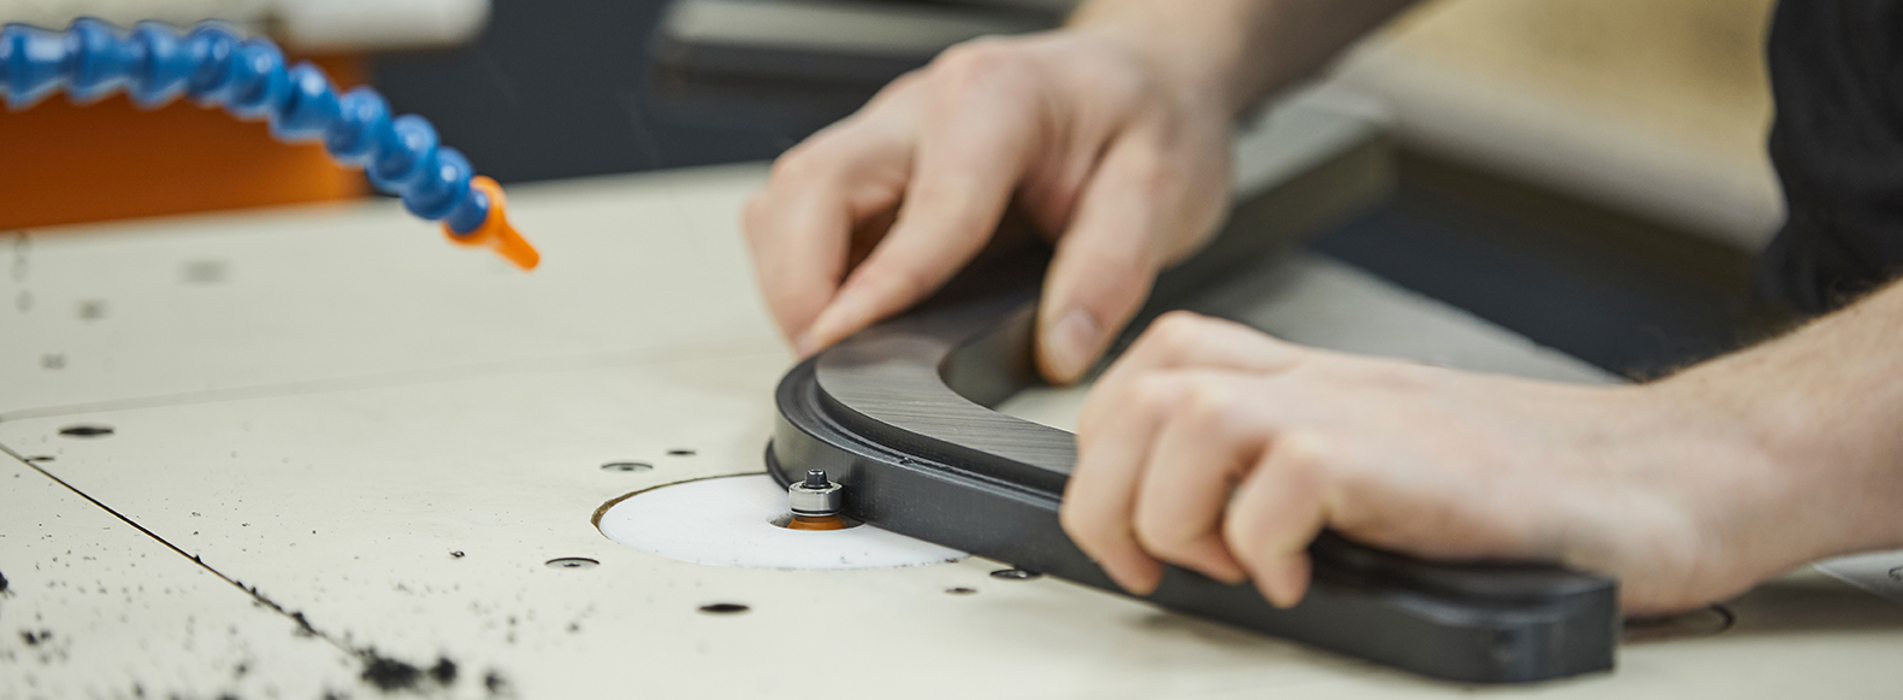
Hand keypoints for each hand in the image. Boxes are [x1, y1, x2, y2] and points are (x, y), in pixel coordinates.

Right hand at [742, 29, 1234, 381]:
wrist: (1146, 79)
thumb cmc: (1150, 121)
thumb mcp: (1164, 192)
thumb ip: (1110, 272)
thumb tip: (1058, 350)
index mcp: (995, 101)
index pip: (923, 209)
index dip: (876, 288)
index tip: (840, 345)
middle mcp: (923, 104)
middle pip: (810, 185)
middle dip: (799, 282)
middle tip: (826, 357)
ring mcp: (890, 130)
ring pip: (787, 196)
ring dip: (790, 274)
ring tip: (832, 341)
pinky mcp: (876, 161)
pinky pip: (804, 210)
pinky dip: (803, 267)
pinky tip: (844, 308)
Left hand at [1062, 311, 1816, 614]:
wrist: (1677, 475)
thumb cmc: (1545, 484)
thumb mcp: (1392, 463)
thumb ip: (1304, 477)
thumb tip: (1209, 545)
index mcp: (1315, 385)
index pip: (1160, 360)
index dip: (1109, 439)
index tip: (1130, 522)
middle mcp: (1328, 386)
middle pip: (1144, 385)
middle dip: (1111, 488)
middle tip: (1154, 561)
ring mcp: (1369, 417)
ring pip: (1188, 415)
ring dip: (1176, 511)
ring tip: (1227, 567)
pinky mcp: (1416, 465)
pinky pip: (1286, 479)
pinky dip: (1264, 542)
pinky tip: (1302, 580)